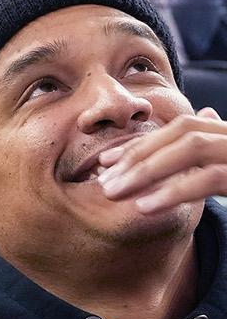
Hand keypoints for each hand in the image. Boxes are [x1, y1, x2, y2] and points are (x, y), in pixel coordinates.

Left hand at [98, 109, 226, 213]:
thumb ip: (214, 145)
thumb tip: (206, 112)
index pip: (180, 129)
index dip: (141, 144)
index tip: (105, 161)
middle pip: (182, 132)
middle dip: (138, 154)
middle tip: (103, 181)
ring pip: (190, 148)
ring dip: (147, 170)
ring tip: (113, 192)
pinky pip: (208, 178)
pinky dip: (173, 191)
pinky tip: (143, 207)